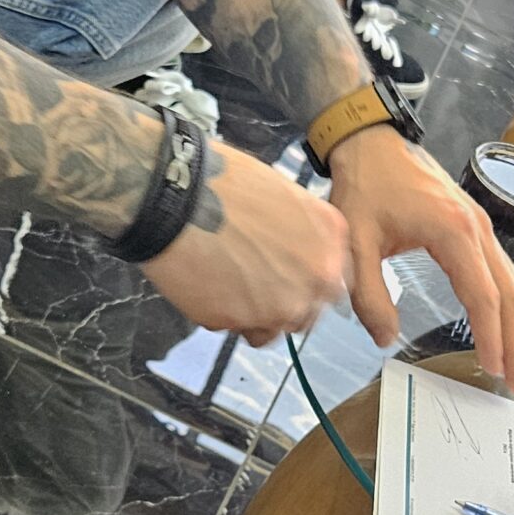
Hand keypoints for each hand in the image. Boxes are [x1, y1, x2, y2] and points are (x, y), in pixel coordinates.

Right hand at [141, 141, 349, 345]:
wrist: (179, 196)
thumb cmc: (226, 184)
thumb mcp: (286, 196)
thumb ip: (305, 234)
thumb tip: (298, 256)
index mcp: (332, 241)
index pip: (334, 282)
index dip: (307, 281)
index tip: (288, 277)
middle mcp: (318, 278)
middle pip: (308, 311)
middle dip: (283, 302)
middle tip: (252, 282)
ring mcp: (284, 305)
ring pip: (276, 327)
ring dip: (255, 315)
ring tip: (225, 283)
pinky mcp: (246, 323)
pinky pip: (242, 331)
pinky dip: (228, 318)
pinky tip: (210, 289)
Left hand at [325, 127, 513, 380]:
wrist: (371, 143)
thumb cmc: (364, 187)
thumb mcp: (354, 244)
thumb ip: (368, 295)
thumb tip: (386, 339)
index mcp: (453, 232)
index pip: (482, 296)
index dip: (490, 336)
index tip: (493, 370)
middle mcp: (477, 228)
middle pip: (510, 293)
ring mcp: (480, 224)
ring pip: (513, 281)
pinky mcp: (475, 224)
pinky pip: (502, 269)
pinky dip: (512, 302)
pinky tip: (513, 323)